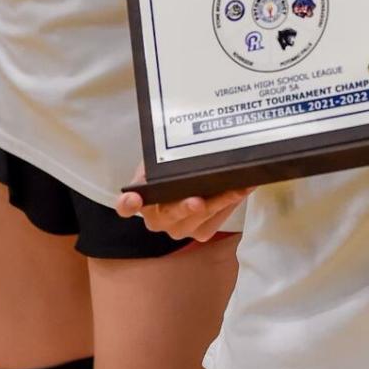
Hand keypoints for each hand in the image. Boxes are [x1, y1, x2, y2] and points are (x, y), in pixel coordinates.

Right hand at [117, 166, 250, 238]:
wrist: (185, 180)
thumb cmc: (170, 168)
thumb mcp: (162, 157)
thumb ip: (165, 154)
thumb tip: (185, 137)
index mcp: (140, 200)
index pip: (126, 205)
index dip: (128, 204)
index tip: (134, 198)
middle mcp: (157, 219)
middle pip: (169, 215)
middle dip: (185, 208)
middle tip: (196, 201)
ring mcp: (178, 228)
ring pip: (196, 222)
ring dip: (218, 205)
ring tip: (236, 189)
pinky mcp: (200, 232)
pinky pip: (215, 222)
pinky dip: (230, 206)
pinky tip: (243, 191)